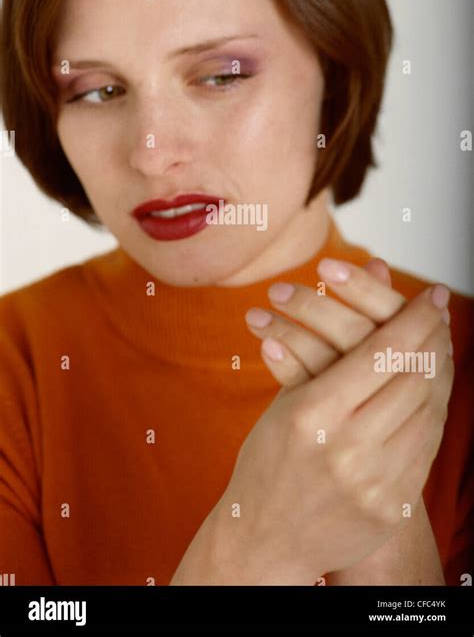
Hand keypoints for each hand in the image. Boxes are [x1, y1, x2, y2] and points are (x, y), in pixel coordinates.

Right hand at [215, 263, 452, 582]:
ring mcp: (373, 482)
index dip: (414, 318)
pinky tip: (430, 391)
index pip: (381, 353)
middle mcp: (346, 448)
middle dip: (434, 338)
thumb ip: (325, 344)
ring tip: (439, 347)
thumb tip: (357, 286)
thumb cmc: (268, 461)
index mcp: (311, 415)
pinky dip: (433, 411)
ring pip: (429, 410)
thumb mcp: (286, 399)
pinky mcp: (391, 507)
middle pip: (414, 377)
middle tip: (439, 316)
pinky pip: (428, 447)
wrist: (264, 539)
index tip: (430, 294)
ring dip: (439, 372)